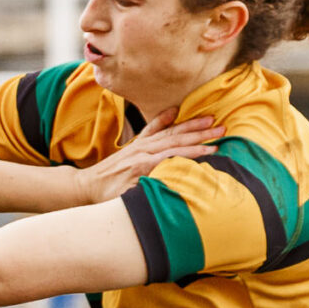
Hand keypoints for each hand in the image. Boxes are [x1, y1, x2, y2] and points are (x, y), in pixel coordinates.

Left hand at [75, 109, 218, 201]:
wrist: (86, 186)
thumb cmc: (108, 196)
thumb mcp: (127, 198)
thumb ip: (146, 190)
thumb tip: (167, 183)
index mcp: (144, 165)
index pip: (175, 155)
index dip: (195, 152)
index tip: (215, 150)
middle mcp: (143, 151)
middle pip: (177, 139)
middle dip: (201, 134)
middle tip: (222, 129)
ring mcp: (139, 144)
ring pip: (170, 131)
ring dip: (191, 124)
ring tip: (210, 119)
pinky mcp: (136, 143)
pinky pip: (152, 127)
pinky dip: (164, 117)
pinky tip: (176, 109)